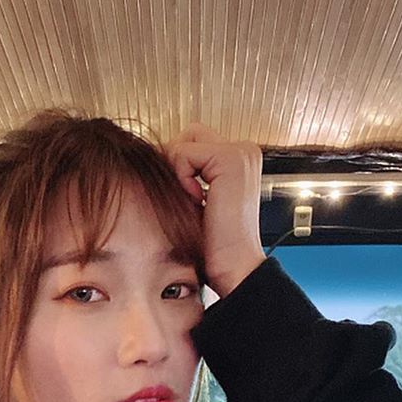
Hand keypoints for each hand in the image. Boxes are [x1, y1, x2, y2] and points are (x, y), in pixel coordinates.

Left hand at [165, 124, 266, 296]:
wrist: (232, 265)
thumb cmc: (215, 242)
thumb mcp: (197, 200)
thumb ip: (188, 175)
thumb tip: (158, 156)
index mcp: (240, 160)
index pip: (195, 143)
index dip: (179, 167)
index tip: (187, 198)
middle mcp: (244, 152)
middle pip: (189, 135)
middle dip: (177, 163)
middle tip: (185, 197)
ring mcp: (240, 152)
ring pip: (185, 142)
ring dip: (178, 174)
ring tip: (193, 202)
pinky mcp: (230, 158)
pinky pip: (184, 153)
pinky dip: (181, 178)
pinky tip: (197, 201)